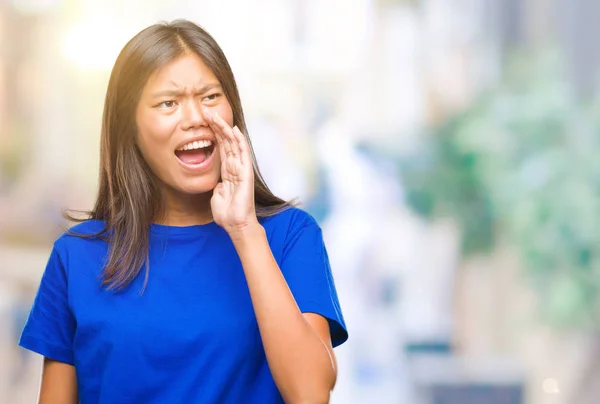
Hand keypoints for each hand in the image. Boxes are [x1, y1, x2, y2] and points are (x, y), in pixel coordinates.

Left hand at [207, 110, 257, 234]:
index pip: (221, 147)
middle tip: (207, 111)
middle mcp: (235, 167)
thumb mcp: (217, 196)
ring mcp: (241, 168)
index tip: (204, 122)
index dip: (213, 134)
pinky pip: (243, 153)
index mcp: (227, 171)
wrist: (235, 224)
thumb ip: (218, 187)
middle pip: (226, 141)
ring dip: (224, 129)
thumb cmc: (226, 213)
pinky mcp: (246, 173)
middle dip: (217, 126)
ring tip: (215, 115)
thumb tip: (218, 184)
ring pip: (233, 143)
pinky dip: (239, 141)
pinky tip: (234, 129)